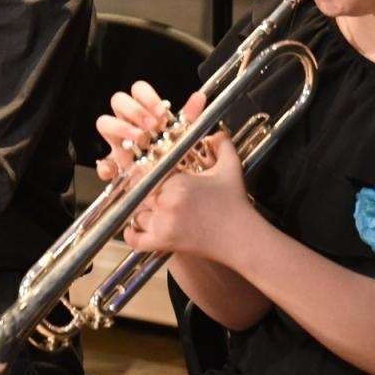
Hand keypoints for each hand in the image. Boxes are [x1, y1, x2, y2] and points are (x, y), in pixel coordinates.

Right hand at [94, 81, 204, 181]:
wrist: (171, 189)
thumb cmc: (175, 159)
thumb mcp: (186, 136)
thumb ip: (190, 117)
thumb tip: (199, 97)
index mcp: (145, 113)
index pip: (138, 90)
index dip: (147, 96)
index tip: (162, 112)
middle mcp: (129, 124)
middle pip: (118, 100)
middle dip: (135, 110)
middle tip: (151, 126)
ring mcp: (119, 144)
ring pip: (104, 122)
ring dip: (120, 127)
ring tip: (139, 140)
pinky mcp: (115, 167)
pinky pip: (102, 163)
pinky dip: (107, 166)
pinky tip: (119, 169)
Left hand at [121, 133, 252, 261]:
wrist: (242, 238)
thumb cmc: (235, 204)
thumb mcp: (231, 168)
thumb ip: (222, 145)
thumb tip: (216, 132)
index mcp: (177, 182)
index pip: (147, 171)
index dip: (148, 172)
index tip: (152, 173)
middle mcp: (166, 201)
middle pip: (139, 191)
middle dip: (145, 190)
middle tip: (152, 190)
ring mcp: (163, 224)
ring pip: (136, 212)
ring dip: (141, 210)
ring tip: (152, 207)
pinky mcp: (164, 243)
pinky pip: (135, 240)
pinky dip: (131, 234)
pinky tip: (136, 228)